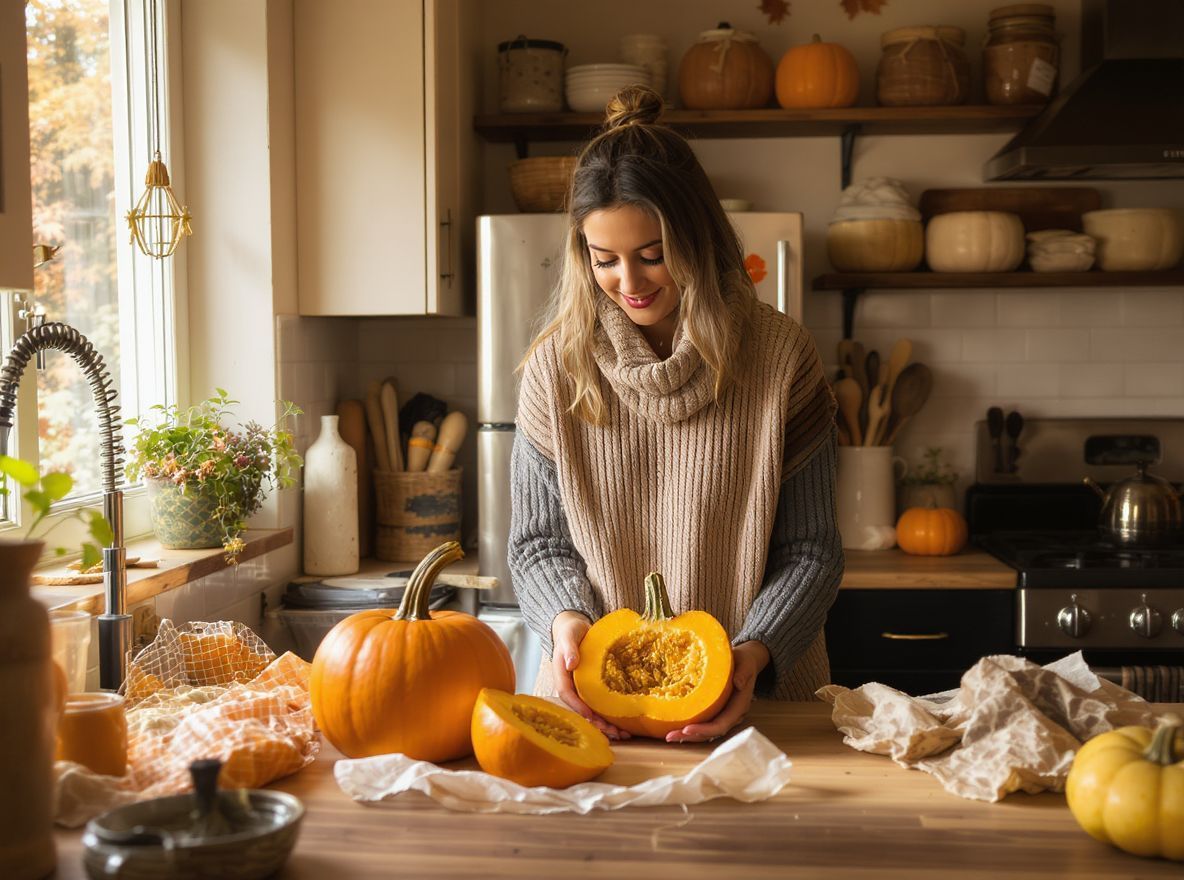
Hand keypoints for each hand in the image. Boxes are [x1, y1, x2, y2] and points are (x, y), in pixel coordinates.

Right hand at [551, 611, 630, 739]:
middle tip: (613, 733)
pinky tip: (624, 724)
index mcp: (561, 675)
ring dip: (606, 724)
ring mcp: (582, 688)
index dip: (578, 706)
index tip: (590, 716)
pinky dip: (611, 714)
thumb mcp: (569, 635)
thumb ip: (569, 648)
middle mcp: (571, 686)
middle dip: (596, 723)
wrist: (576, 628)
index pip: (567, 694)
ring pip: (592, 710)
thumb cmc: (571, 631)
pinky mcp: (593, 688)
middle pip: (581, 709)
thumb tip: (571, 663)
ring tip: (622, 735)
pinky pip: (601, 703)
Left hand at [665, 640, 769, 743]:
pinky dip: (690, 727)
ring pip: (706, 732)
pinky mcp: (715, 711)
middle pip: (711, 733)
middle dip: (691, 736)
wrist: (745, 662)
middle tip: (670, 736)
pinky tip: (675, 727)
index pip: (721, 725)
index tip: (686, 729)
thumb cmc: (744, 662)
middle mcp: (731, 715)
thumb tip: (738, 683)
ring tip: (669, 735)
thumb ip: (743, 673)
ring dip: (688, 735)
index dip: (704, 730)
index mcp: (739, 706)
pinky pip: (703, 723)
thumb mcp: (746, 663)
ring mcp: (723, 715)